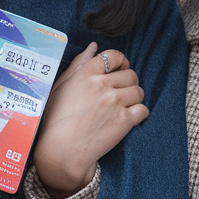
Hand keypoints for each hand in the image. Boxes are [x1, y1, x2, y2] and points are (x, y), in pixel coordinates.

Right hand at [31, 43, 149, 197]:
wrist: (61, 151)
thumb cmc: (55, 120)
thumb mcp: (60, 86)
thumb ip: (79, 64)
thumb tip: (93, 47)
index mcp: (86, 73)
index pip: (114, 56)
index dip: (120, 62)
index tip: (119, 71)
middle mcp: (102, 84)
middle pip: (131, 74)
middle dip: (128, 83)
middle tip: (120, 94)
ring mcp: (115, 102)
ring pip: (139, 91)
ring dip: (134, 99)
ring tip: (122, 108)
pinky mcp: (125, 120)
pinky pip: (143, 109)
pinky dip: (138, 114)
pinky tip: (127, 120)